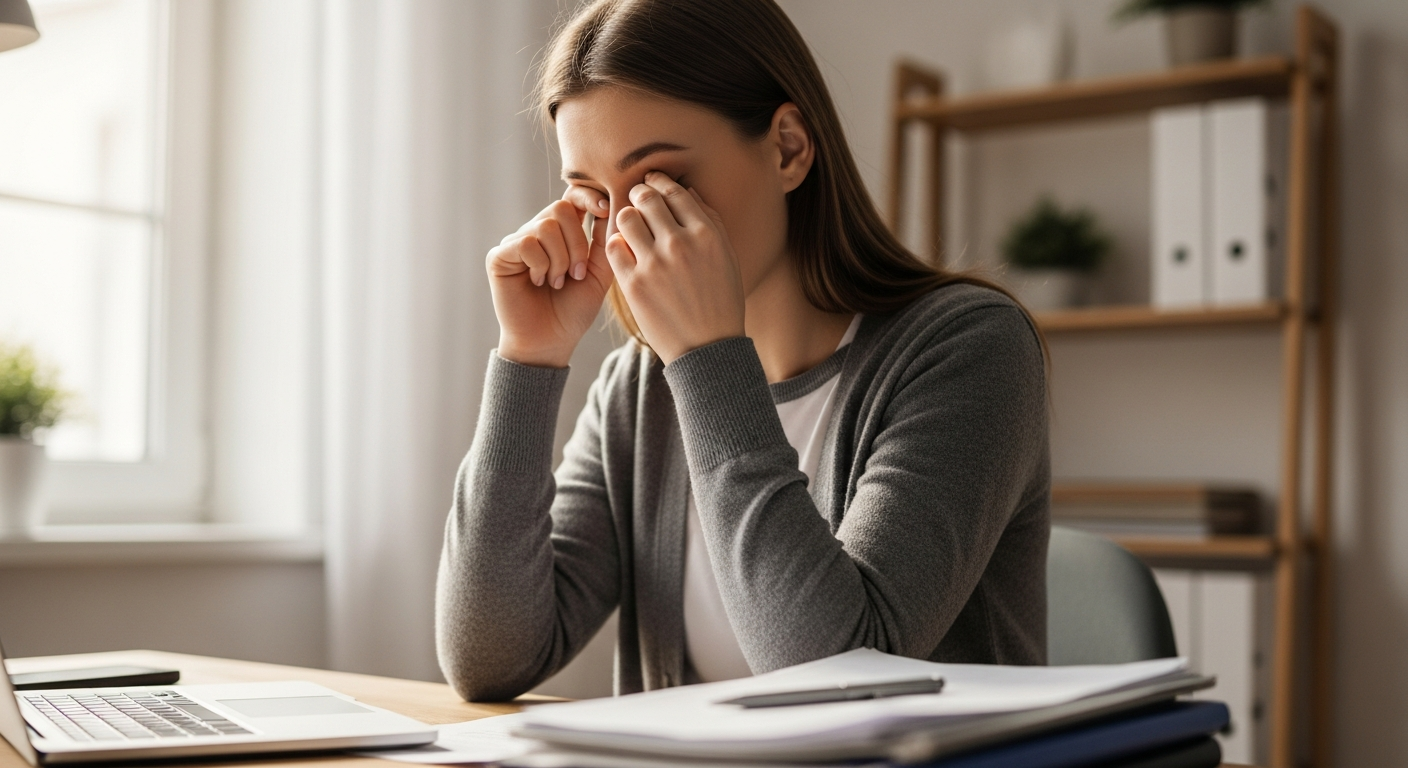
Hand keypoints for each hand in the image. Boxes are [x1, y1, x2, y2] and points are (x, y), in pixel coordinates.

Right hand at [487, 187, 613, 367]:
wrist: (550, 341)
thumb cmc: (574, 310)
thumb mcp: (599, 273)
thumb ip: (605, 241)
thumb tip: (613, 206)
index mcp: (562, 233)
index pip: (572, 197)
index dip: (588, 196)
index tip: (605, 209)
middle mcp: (537, 232)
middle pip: (561, 208)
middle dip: (577, 242)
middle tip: (576, 273)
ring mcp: (516, 242)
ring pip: (546, 225)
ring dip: (560, 258)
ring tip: (558, 282)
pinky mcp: (499, 256)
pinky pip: (526, 242)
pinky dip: (540, 264)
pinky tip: (539, 282)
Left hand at [605, 172, 745, 363]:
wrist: (708, 348)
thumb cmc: (721, 301)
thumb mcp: (726, 257)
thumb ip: (709, 221)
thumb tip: (686, 191)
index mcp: (706, 234)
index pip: (674, 191)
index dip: (659, 181)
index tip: (652, 182)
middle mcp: (679, 244)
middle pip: (645, 198)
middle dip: (639, 195)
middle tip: (637, 201)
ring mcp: (654, 264)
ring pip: (625, 218)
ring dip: (626, 218)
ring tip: (630, 227)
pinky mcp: (633, 285)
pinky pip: (613, 248)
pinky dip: (617, 244)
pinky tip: (625, 251)